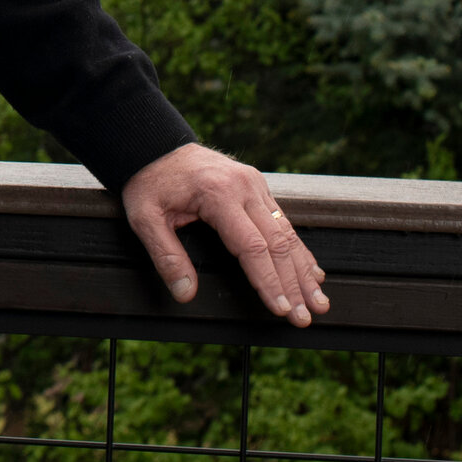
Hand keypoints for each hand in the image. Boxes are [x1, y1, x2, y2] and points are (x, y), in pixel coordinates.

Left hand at [122, 143, 330, 328]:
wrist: (154, 144)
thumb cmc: (149, 181)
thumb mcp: (143, 217)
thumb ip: (165, 255)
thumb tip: (185, 293)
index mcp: (218, 194)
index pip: (252, 246)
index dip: (268, 281)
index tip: (281, 309)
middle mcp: (243, 187)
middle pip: (277, 243)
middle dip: (293, 284)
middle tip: (306, 317)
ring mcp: (254, 184)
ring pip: (287, 232)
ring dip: (304, 271)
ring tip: (319, 302)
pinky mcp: (257, 186)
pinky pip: (283, 221)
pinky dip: (298, 250)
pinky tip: (311, 273)